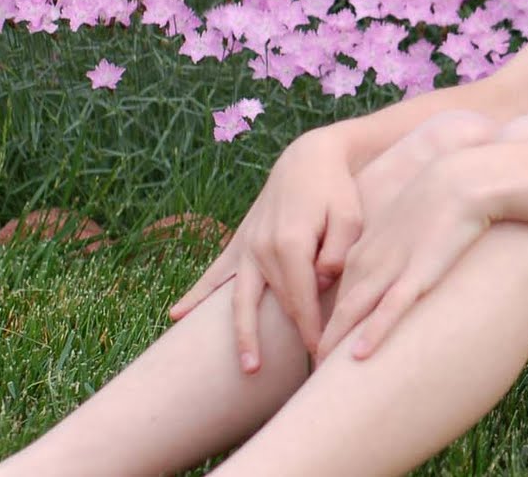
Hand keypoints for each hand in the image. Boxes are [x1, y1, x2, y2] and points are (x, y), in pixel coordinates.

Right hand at [169, 128, 361, 370]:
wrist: (309, 159)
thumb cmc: (337, 190)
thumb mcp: (350, 217)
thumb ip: (339, 252)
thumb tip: (321, 282)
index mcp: (292, 244)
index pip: (303, 299)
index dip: (313, 329)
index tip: (323, 353)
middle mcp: (264, 249)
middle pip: (275, 305)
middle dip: (286, 339)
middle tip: (299, 369)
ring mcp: (248, 247)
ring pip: (240, 298)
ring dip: (243, 333)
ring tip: (245, 366)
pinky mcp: (241, 242)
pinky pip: (215, 273)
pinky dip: (197, 294)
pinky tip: (176, 315)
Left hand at [316, 157, 490, 362]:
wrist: (459, 180)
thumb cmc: (437, 202)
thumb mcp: (404, 227)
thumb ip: (392, 250)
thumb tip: (392, 272)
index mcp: (363, 249)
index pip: (335, 293)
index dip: (325, 321)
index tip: (319, 346)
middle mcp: (369, 262)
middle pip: (337, 308)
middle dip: (321, 341)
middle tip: (312, 374)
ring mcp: (391, 269)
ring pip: (354, 313)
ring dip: (336, 343)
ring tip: (322, 374)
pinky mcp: (418, 274)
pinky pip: (390, 309)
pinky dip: (373, 332)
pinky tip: (359, 355)